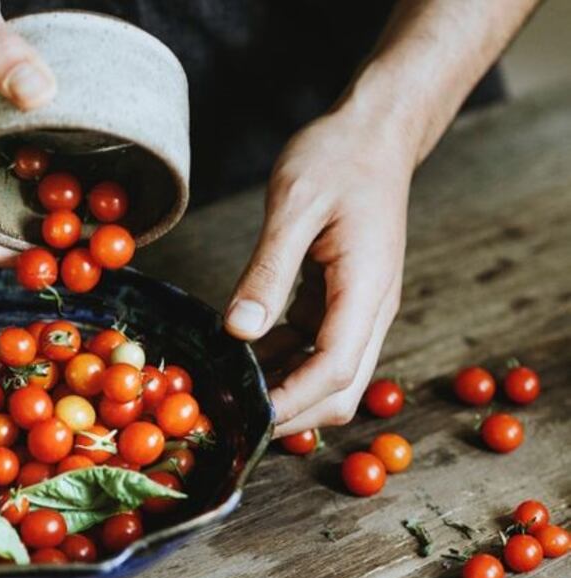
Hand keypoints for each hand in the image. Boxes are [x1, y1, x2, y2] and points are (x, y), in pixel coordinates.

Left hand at [223, 105, 413, 436]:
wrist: (375, 133)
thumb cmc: (337, 158)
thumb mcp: (294, 206)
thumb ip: (268, 272)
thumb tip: (239, 330)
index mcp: (366, 288)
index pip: (336, 368)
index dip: (293, 401)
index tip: (249, 418)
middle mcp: (371, 308)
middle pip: (340, 387)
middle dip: (291, 411)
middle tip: (232, 416)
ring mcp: (359, 307)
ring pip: (329, 374)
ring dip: (284, 389)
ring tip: (228, 390)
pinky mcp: (342, 301)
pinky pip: (315, 348)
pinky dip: (282, 362)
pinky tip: (242, 356)